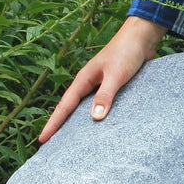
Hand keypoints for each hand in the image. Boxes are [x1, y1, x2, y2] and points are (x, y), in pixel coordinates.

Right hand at [38, 16, 167, 143]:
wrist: (141, 37)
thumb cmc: (126, 52)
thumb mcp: (115, 75)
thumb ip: (105, 95)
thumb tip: (94, 118)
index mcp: (84, 79)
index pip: (64, 106)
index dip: (53, 123)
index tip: (42, 139)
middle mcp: (88, 83)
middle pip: (70, 109)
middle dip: (60, 126)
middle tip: (51, 145)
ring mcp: (99, 85)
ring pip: (84, 107)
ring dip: (78, 122)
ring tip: (72, 141)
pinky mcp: (112, 86)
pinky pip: (100, 104)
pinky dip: (96, 115)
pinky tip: (100, 126)